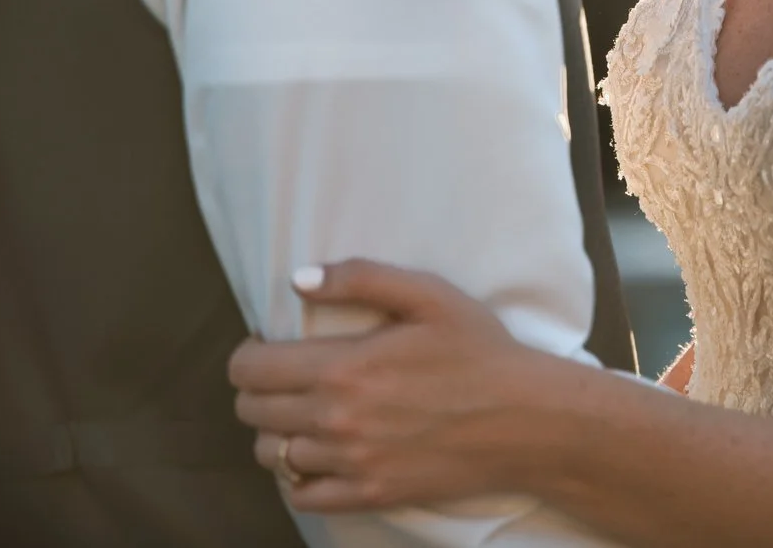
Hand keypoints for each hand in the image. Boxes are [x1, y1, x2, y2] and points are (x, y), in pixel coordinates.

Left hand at [231, 259, 562, 512]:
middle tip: (285, 376)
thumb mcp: (429, 296)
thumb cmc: (480, 352)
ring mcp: (351, 463)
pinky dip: (295, 477)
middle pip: (252, 412)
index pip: (251, 370)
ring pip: (271, 455)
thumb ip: (361, 278)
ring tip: (302, 414)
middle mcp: (337, 420)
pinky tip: (316, 455)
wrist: (525, 421)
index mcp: (343, 367)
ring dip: (276, 432)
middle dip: (257, 390)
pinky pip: (302, 496)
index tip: (266, 347)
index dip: (247, 355)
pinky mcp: (369, 494)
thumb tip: (299, 279)